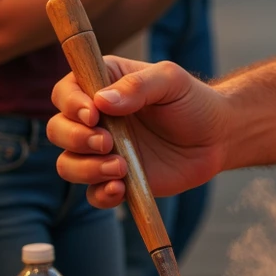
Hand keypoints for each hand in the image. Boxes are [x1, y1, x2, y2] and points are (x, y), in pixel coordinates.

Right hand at [47, 57, 226, 208]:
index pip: (66, 92)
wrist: (217, 136)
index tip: (92, 114)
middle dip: (75, 138)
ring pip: (68, 165)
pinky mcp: (116, 179)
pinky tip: (120, 188)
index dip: (71, 104)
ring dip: (86, 169)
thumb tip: (101, 101)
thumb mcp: (171, 81)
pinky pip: (93, 194)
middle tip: (107, 142)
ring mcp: (104, 152)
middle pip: (58, 130)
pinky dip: (101, 194)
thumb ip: (138, 86)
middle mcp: (97, 120)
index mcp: (103, 86)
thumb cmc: (193, 101)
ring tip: (121, 167)